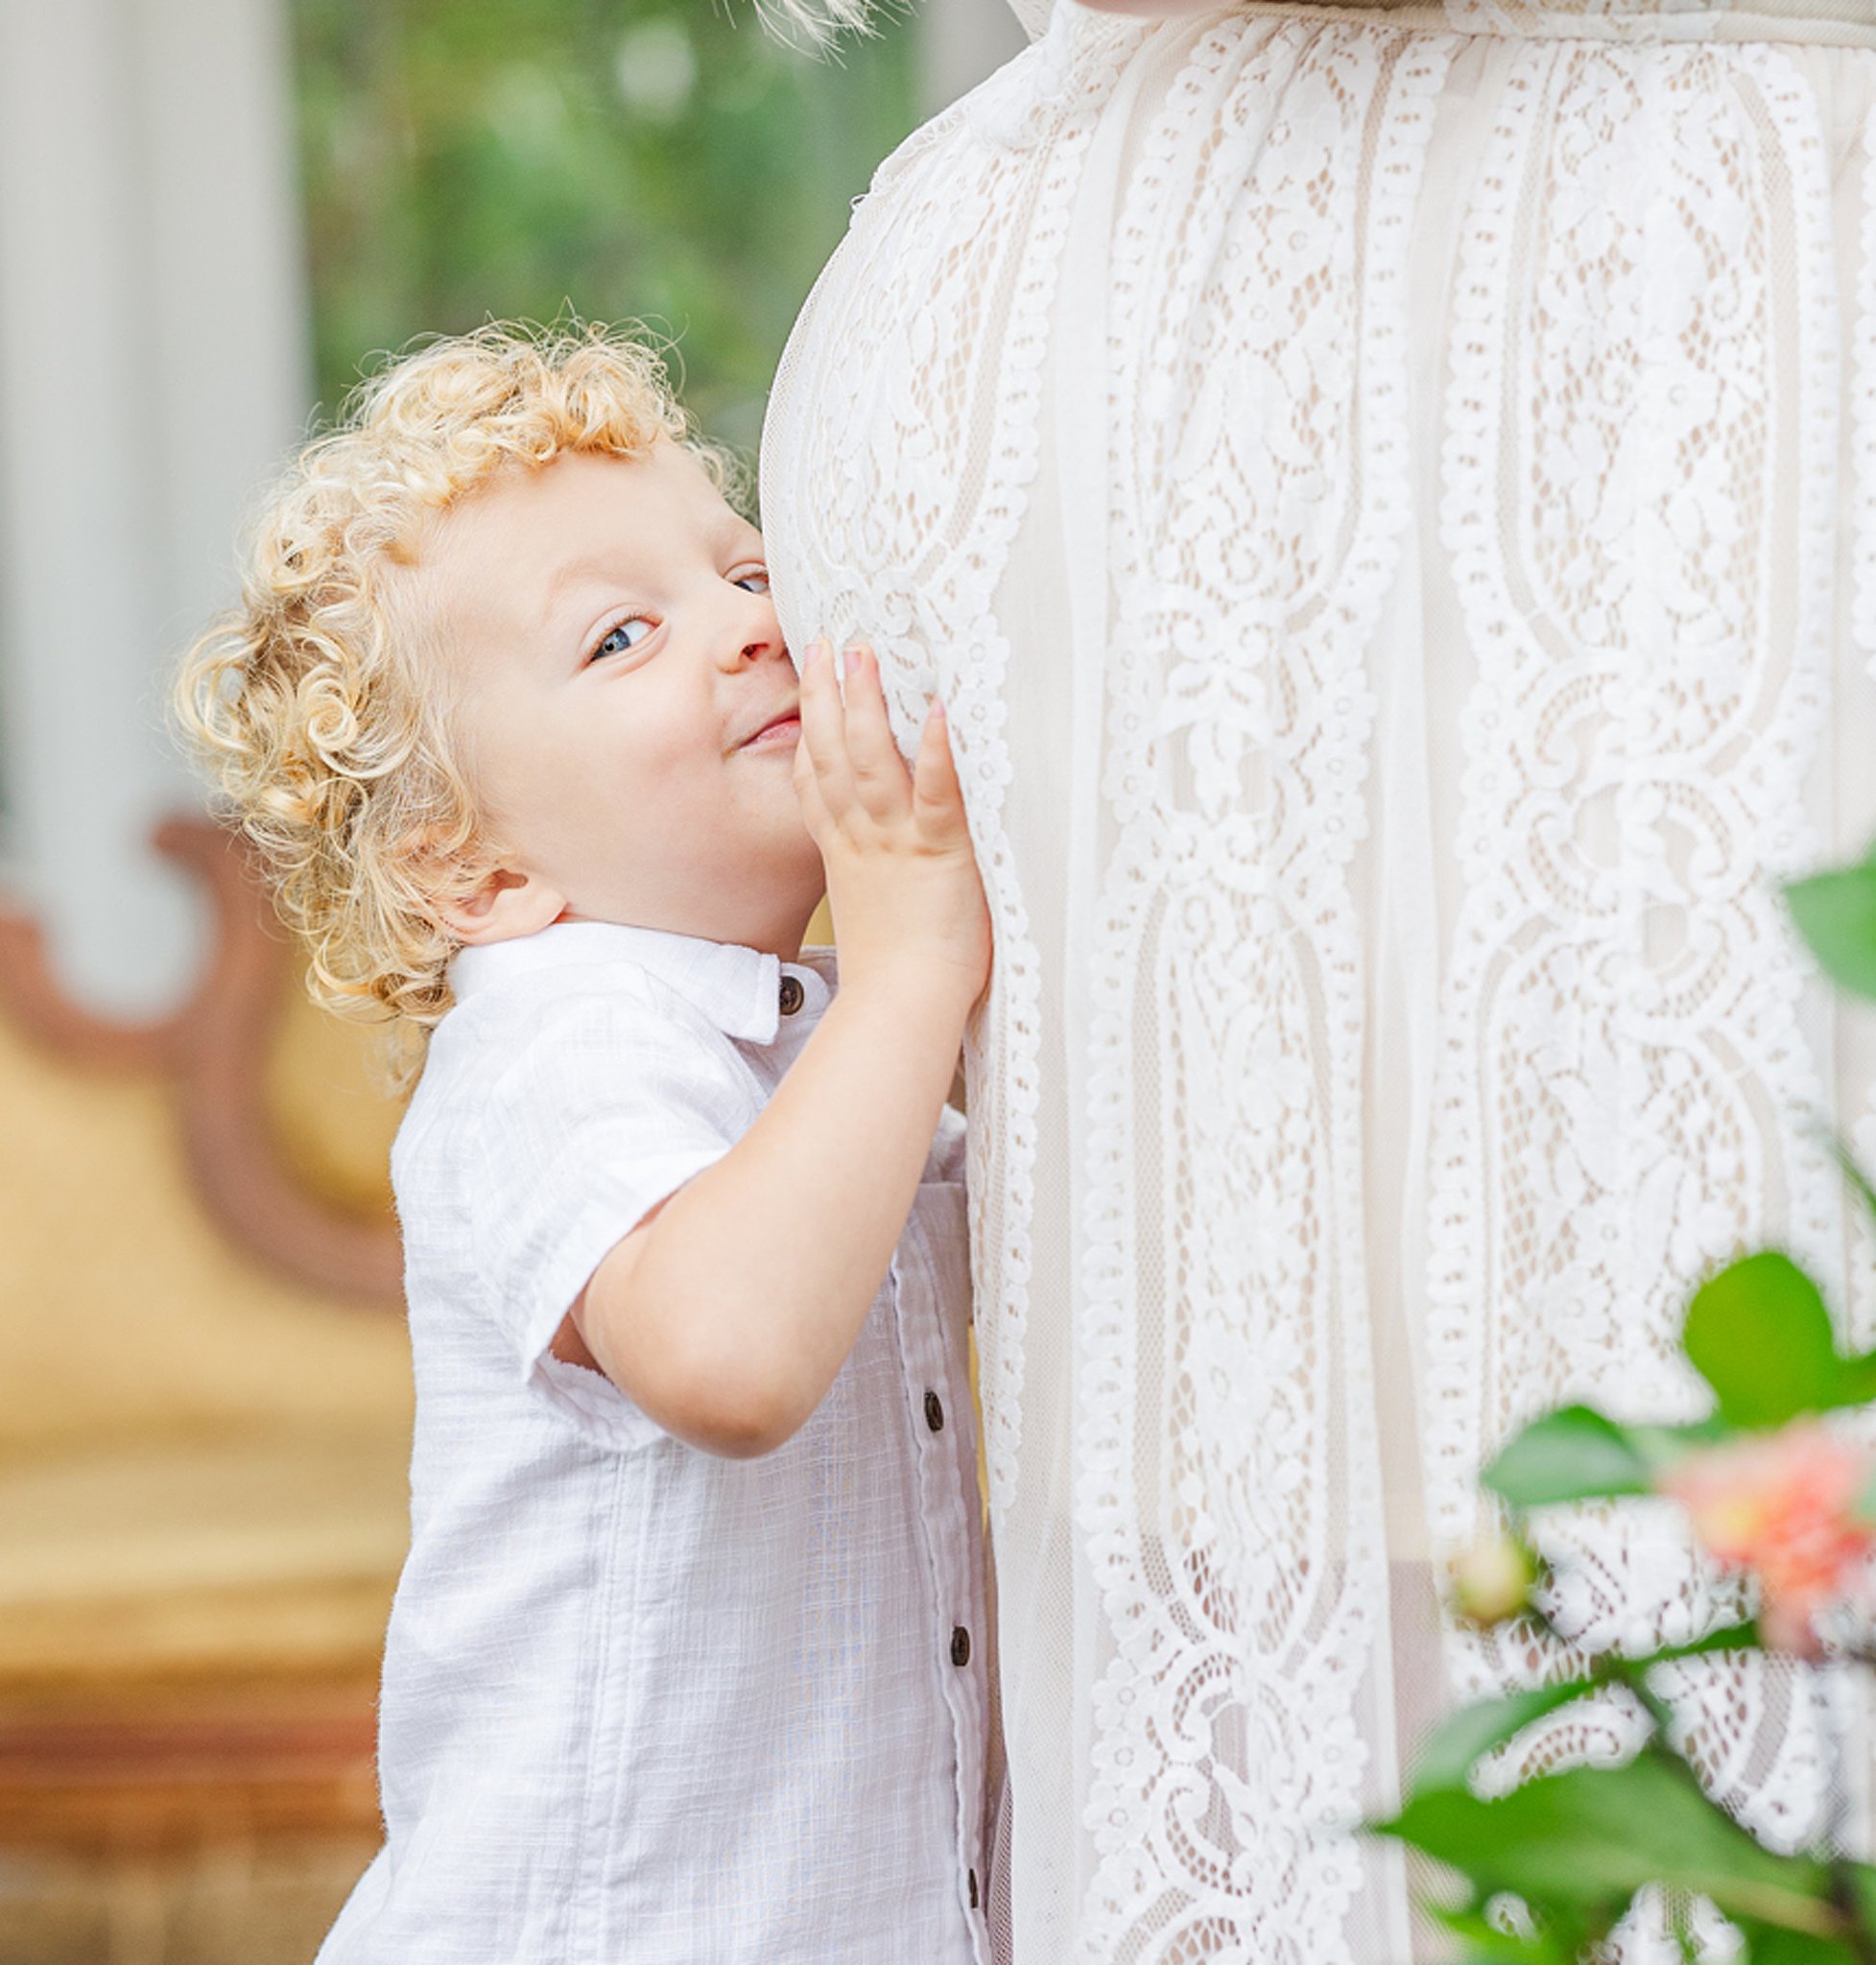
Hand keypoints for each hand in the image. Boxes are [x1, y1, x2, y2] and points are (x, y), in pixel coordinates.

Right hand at [793, 640, 991, 1012]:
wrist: (902, 1006)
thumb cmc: (895, 974)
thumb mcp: (872, 912)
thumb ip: (873, 875)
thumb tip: (884, 865)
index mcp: (845, 852)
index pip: (815, 782)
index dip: (808, 732)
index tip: (807, 689)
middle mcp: (862, 837)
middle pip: (831, 753)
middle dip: (826, 695)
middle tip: (825, 643)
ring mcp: (895, 841)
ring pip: (869, 759)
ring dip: (866, 703)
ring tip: (865, 654)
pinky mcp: (938, 852)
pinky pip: (934, 793)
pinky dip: (934, 752)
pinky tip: (939, 712)